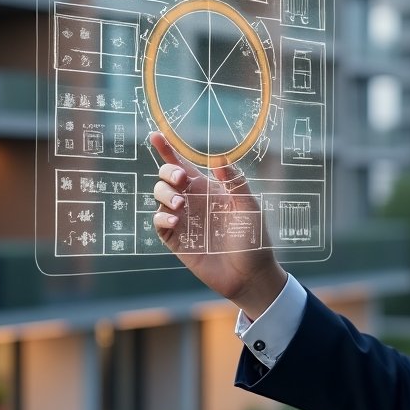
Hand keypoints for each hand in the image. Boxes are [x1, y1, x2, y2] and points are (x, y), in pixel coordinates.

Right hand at [149, 132, 286, 318]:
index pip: (184, 164)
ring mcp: (183, 219)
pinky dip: (162, 216)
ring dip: (165, 194)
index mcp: (209, 189)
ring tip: (181, 204)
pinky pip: (159, 222)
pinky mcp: (177, 240)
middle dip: (167, 171)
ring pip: (159, 196)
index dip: (168, 149)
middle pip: (166, 177)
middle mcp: (193, 201)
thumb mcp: (249, 207)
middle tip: (181, 180)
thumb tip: (218, 160)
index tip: (156, 135)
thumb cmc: (254, 238)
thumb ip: (236, 183)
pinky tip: (175, 220)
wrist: (249, 274)